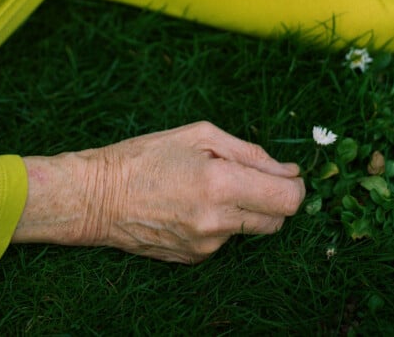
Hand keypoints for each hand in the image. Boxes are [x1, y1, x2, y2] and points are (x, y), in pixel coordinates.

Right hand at [12, 121, 304, 263]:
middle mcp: (219, 221)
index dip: (296, 186)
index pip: (289, 199)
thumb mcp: (197, 135)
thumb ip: (249, 152)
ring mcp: (207, 246)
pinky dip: (220, 222)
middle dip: (273, 198)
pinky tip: (190, 205)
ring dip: (244, 209)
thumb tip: (288, 170)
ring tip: (208, 187)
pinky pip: (224, 240)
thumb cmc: (145, 156)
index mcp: (221, 184)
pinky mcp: (195, 259)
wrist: (97, 197)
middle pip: (278, 219)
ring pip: (251, 230)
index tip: (287, 174)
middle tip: (247, 176)